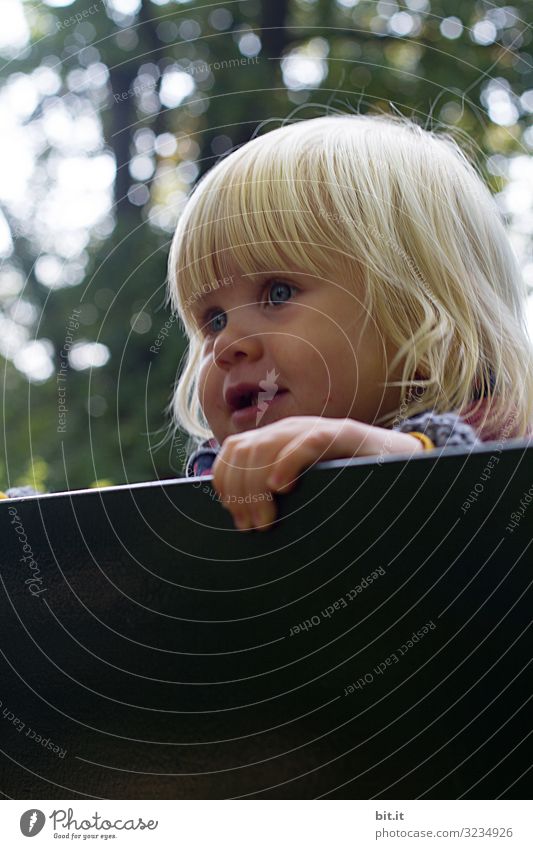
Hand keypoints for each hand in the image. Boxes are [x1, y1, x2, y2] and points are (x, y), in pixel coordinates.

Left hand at [211, 416, 422, 530]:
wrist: (401, 462)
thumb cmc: (350, 482)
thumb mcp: (306, 488)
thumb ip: (277, 495)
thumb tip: (243, 522)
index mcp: (276, 440)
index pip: (233, 451)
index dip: (225, 483)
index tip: (236, 517)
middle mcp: (290, 430)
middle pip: (243, 452)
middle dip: (240, 493)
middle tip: (253, 527)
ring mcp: (315, 429)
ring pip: (265, 448)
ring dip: (257, 488)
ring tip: (268, 520)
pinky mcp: (343, 434)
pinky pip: (307, 442)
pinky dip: (288, 463)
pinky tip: (282, 487)